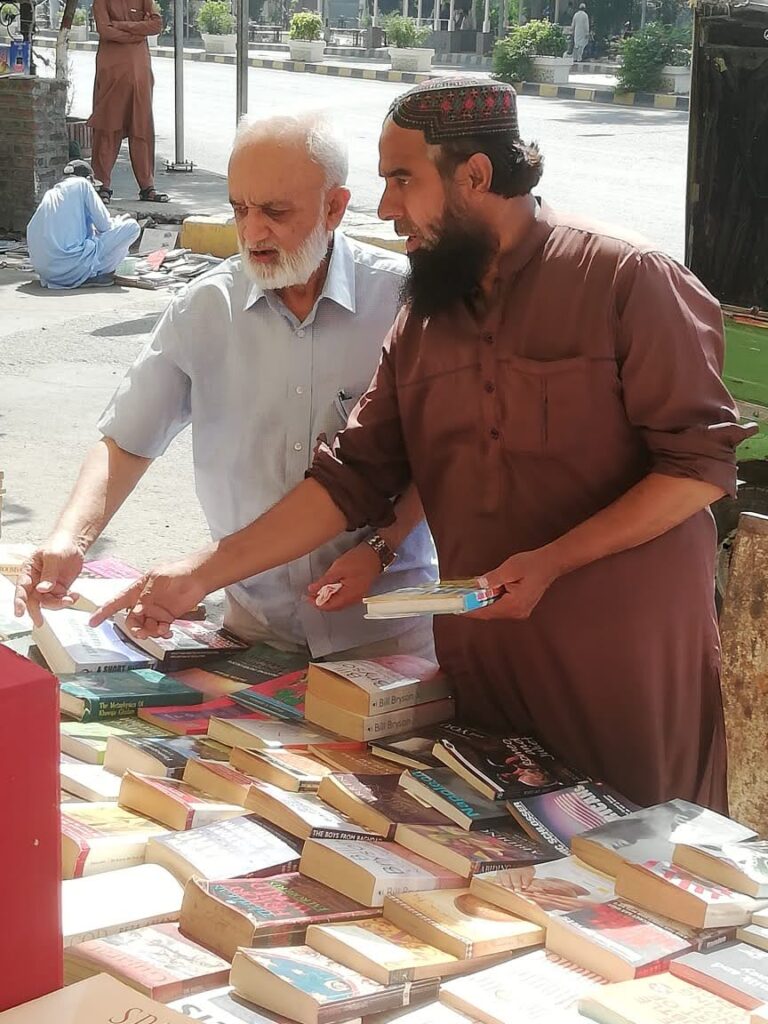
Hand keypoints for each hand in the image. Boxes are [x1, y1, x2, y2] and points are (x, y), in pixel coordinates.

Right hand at [14, 533, 84, 626]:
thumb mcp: (52, 556)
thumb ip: (48, 574)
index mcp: (29, 571)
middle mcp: (36, 581)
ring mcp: (48, 586)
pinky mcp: (59, 589)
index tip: (19, 612)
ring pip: (48, 602)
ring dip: (58, 604)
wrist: (74, 543)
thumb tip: (42, 590)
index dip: (19, 601)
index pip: (22, 588)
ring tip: (70, 599)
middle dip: (36, 611)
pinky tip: (75, 595)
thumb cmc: (59, 545)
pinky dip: (68, 600)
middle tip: (39, 621)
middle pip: (33, 600)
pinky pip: (60, 600)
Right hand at [89, 554, 208, 637]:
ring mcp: (155, 610)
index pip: (116, 601)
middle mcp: (144, 601)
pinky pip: (158, 629)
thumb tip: (136, 612)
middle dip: (134, 628)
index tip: (93, 621)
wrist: (199, 577)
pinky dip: (161, 632)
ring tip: (160, 629)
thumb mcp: (158, 579)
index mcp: (138, 589)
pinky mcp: (166, 617)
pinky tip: (166, 630)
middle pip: (131, 619)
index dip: (103, 611)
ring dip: (149, 631)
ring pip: (145, 626)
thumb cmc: (178, 571)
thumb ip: (146, 597)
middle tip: (141, 633)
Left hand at [306, 542, 381, 611]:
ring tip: (320, 589)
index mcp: (348, 596)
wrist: (375, 553)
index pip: (329, 606)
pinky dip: (336, 594)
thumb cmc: (358, 560)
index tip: (308, 597)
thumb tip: (312, 590)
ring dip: (329, 598)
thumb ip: (324, 581)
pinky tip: (332, 587)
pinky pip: (345, 597)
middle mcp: (354, 599)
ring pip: (340, 602)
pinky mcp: (359, 590)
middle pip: (335, 606)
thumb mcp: (337, 569)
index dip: (317, 603)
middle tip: (312, 594)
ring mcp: (358, 595)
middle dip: (322, 601)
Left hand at [467, 547, 560, 620]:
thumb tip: (478, 585)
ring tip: (470, 595)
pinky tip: (485, 593)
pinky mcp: (521, 606)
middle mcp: (518, 612)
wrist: (550, 563)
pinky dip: (492, 600)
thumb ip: (491, 579)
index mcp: (514, 605)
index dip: (470, 611)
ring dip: (483, 603)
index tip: (457, 609)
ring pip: (495, 610)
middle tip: (460, 600)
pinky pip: (502, 606)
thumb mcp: (508, 569)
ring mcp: (520, 611)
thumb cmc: (533, 565)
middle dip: (475, 606)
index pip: (487, 612)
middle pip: (490, 613)